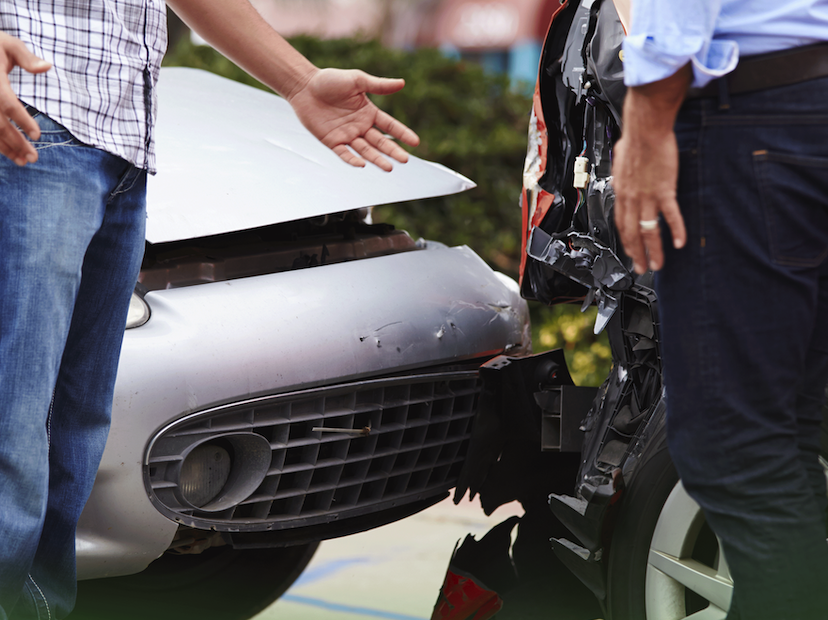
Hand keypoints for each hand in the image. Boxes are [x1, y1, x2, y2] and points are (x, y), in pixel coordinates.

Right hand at [0, 33, 50, 165]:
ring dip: (5, 147)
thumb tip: (48, 67)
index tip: (38, 135)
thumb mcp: (8, 44)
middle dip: (16, 142)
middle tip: (34, 158)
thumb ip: (27, 57)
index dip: (22, 120)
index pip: (7, 103)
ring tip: (24, 161)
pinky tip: (10, 153)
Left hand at [287, 68, 419, 171]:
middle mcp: (360, 126)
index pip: (389, 125)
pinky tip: (362, 164)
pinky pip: (344, 153)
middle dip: (393, 151)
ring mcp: (346, 135)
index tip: (415, 142)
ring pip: (365, 150)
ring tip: (389, 168)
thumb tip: (402, 83)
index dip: (402, 134)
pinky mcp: (332, 141)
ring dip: (377, 159)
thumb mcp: (357, 80)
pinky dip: (352, 160)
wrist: (304, 86)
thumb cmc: (330, 80)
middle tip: (404, 160)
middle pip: (380, 142)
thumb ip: (379, 85)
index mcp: (368, 112)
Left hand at [613, 128, 685, 272]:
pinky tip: (679, 242)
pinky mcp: (663, 190)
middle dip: (636, 254)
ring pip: (648, 230)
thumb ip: (621, 174)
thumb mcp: (620, 161)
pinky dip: (676, 230)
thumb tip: (620, 178)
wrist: (646, 129)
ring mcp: (647, 196)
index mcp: (621, 192)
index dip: (625, 240)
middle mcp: (631, 198)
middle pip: (632, 233)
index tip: (629, 251)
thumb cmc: (635, 140)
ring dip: (653, 250)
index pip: (620, 223)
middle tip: (641, 268)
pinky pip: (669, 215)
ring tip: (657, 264)